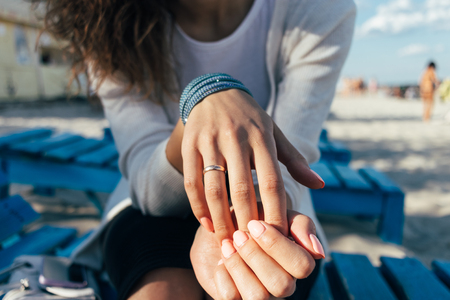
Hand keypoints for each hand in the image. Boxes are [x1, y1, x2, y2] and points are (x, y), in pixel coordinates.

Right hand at [180, 89, 323, 240]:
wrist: (214, 93)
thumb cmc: (250, 119)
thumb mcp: (274, 133)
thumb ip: (294, 161)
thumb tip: (319, 185)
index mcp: (262, 138)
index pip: (272, 182)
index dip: (276, 212)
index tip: (278, 238)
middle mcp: (236, 139)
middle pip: (241, 190)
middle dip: (246, 223)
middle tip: (251, 248)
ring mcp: (210, 142)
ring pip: (214, 189)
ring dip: (220, 220)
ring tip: (228, 242)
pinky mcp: (190, 145)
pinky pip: (192, 182)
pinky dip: (198, 207)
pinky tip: (206, 224)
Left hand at [191, 207, 324, 298]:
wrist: (218, 225)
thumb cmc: (251, 218)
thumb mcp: (274, 211)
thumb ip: (299, 224)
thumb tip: (317, 251)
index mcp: (296, 262)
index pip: (303, 266)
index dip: (278, 246)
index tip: (254, 224)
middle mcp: (282, 283)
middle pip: (283, 285)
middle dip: (256, 256)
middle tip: (238, 235)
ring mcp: (260, 294)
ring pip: (258, 297)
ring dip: (239, 266)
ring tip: (227, 245)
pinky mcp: (236, 298)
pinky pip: (231, 297)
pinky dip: (223, 274)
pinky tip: (221, 260)